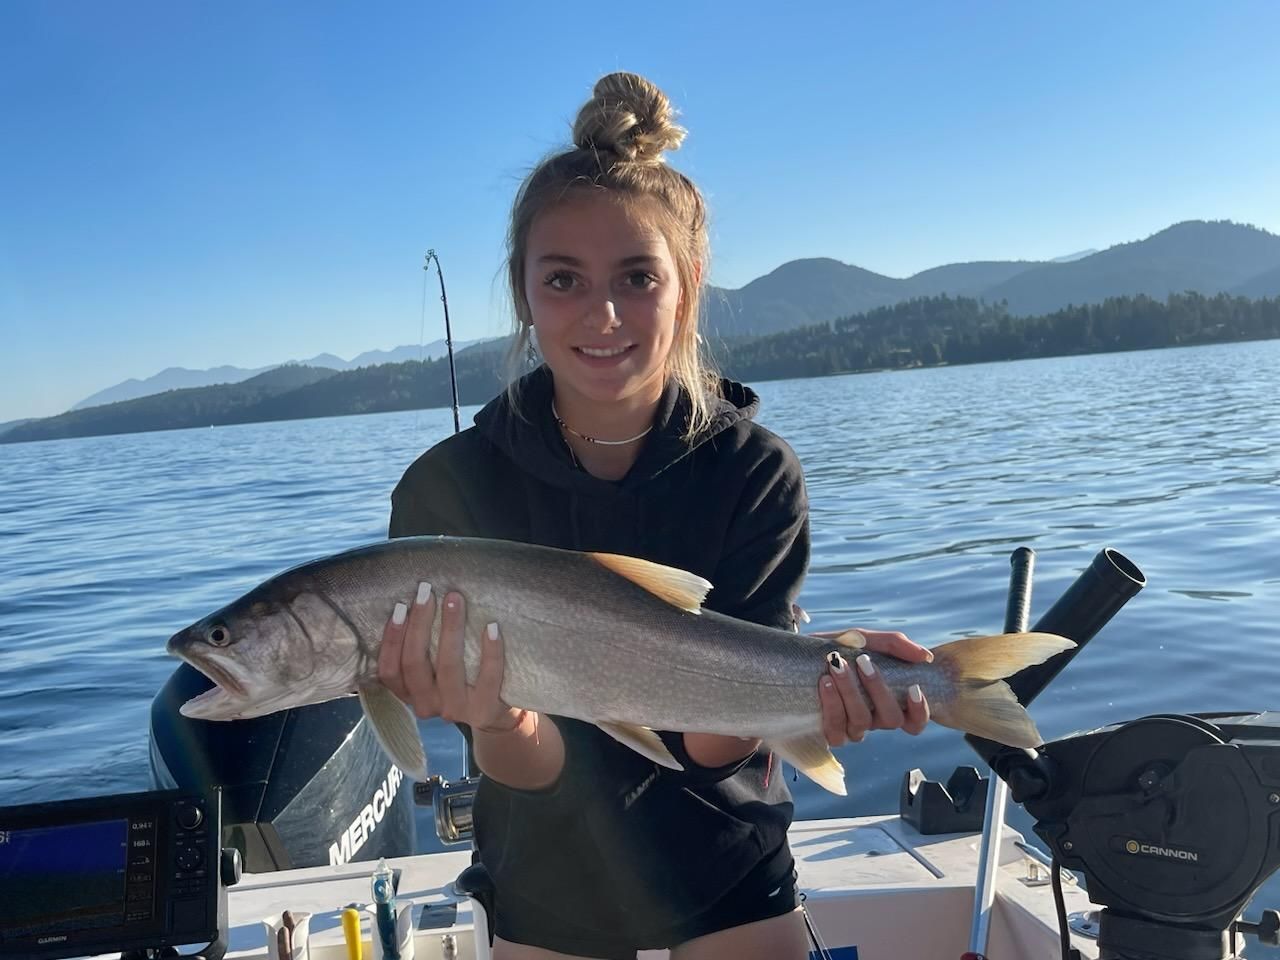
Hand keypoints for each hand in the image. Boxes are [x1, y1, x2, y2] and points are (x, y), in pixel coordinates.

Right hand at [376, 583, 523, 733]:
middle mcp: (427, 705)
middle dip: (419, 623)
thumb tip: (414, 603)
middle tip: (426, 591)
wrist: (495, 716)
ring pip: (448, 666)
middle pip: (415, 663)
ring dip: (451, 628)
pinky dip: (490, 651)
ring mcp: (455, 709)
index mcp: (408, 694)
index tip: (401, 606)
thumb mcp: (432, 674)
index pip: (390, 670)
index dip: (392, 639)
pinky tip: (491, 626)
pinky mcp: (484, 709)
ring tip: (454, 598)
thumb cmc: (459, 682)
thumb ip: (421, 652)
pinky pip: (488, 677)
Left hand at [814, 628, 930, 745]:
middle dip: (878, 689)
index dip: (919, 711)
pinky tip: (825, 685)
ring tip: (836, 667)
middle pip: (890, 720)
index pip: (915, 721)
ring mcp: (852, 728)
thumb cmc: (841, 648)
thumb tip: (924, 657)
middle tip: (863, 661)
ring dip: (850, 693)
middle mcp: (874, 719)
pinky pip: (836, 731)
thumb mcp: (867, 639)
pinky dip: (832, 707)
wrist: (801, 655)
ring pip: (861, 723)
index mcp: (889, 701)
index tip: (914, 687)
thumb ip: (895, 644)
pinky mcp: (829, 731)